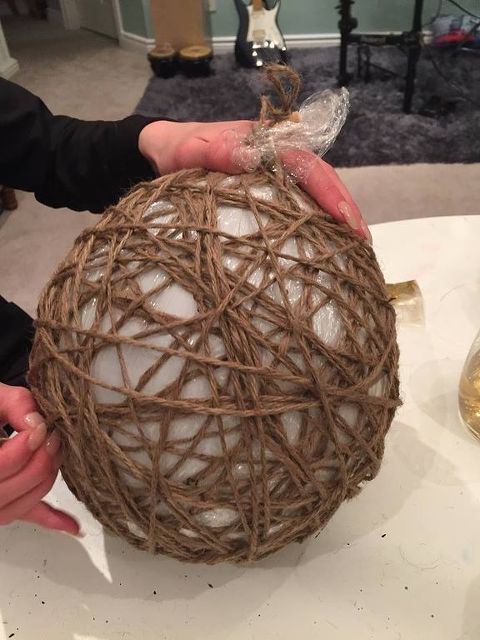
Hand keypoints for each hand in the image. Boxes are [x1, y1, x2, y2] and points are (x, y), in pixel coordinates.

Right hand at [0, 383, 78, 534]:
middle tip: (52, 434)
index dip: (28, 443)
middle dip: (45, 456)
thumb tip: (38, 422)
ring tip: (55, 448)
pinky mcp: (4, 507)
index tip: (40, 426)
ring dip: (50, 474)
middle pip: (24, 481)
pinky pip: (29, 516)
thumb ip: (15, 404)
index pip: (4, 464)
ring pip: (30, 499)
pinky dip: (52, 520)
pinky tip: (74, 527)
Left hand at [138, 120, 368, 239]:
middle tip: (363, 244)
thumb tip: (248, 156)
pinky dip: (314, 224)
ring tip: (353, 250)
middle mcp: (278, 156)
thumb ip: (217, 150)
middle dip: (345, 210)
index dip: (331, 193)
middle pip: (322, 180)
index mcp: (268, 142)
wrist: (164, 150)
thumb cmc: (178, 149)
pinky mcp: (268, 192)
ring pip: (314, 194)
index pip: (309, 166)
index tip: (347, 221)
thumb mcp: (191, 149)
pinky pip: (297, 206)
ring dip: (334, 219)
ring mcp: (275, 175)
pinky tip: (322, 245)